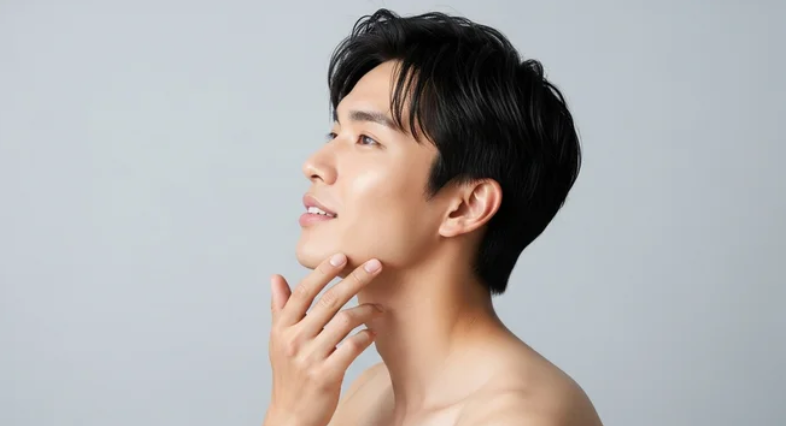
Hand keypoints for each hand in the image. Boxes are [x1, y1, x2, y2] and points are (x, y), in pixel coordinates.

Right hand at [264, 254, 383, 425]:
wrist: (290, 416)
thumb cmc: (289, 375)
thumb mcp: (278, 340)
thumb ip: (280, 308)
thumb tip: (276, 277)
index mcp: (282, 328)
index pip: (304, 292)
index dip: (323, 271)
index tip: (342, 255)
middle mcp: (294, 340)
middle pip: (329, 301)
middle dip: (355, 278)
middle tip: (376, 265)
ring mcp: (310, 358)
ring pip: (345, 321)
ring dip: (367, 310)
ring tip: (379, 309)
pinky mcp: (326, 375)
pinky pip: (352, 347)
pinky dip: (366, 336)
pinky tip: (373, 333)